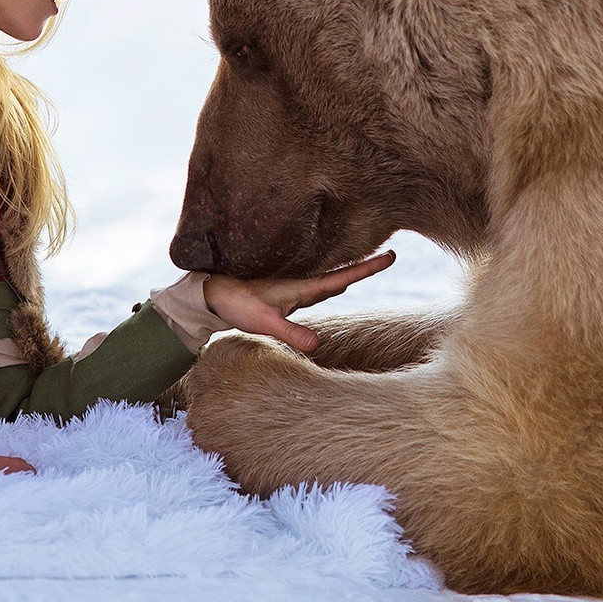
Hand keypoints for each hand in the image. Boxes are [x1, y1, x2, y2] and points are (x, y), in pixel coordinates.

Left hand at [202, 250, 396, 353]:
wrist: (211, 293)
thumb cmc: (237, 304)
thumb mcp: (265, 322)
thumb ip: (291, 333)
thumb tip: (319, 346)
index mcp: (303, 287)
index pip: (343, 277)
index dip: (368, 268)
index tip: (391, 255)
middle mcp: (301, 284)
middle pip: (341, 274)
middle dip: (365, 266)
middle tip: (389, 256)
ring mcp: (293, 287)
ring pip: (328, 278)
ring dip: (349, 272)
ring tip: (368, 266)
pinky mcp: (284, 292)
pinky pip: (316, 284)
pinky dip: (331, 280)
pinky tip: (330, 284)